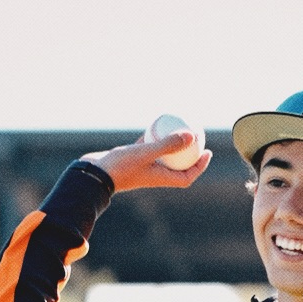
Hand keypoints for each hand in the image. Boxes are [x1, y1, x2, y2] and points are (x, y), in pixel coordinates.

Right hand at [81, 130, 211, 192]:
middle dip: (189, 153)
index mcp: (161, 179)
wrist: (95, 174)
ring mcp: (144, 167)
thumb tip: (192, 136)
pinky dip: (153, 136)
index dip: (200, 166)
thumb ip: (168, 144)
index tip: (207, 152)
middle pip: (178, 164)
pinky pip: (148, 146)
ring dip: (171, 143)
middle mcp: (155, 174)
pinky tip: (156, 122)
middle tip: (196, 135)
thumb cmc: (121, 167)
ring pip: (163, 154)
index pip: (187, 176)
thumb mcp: (146, 153)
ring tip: (178, 126)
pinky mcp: (133, 158)